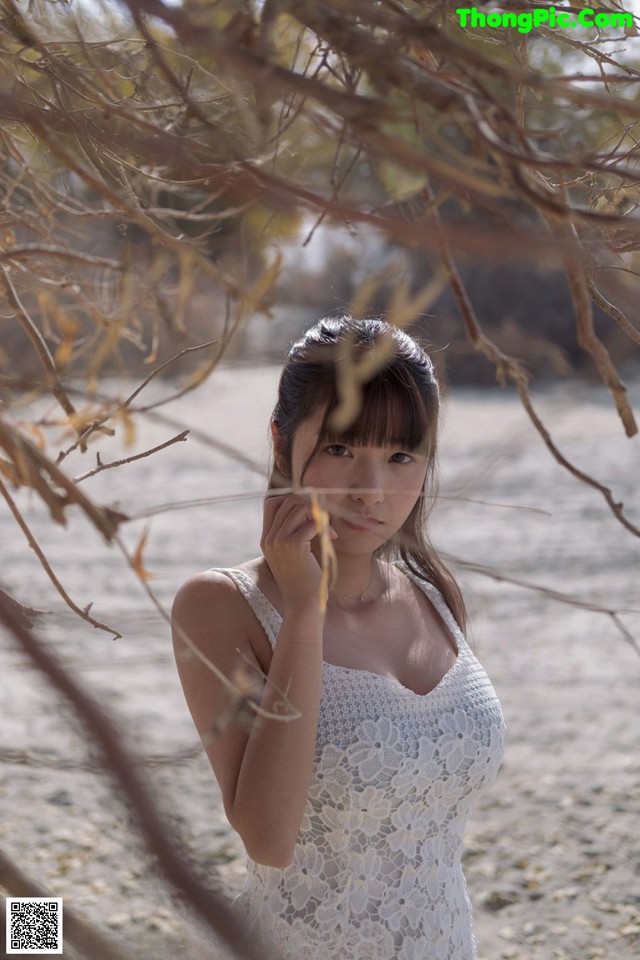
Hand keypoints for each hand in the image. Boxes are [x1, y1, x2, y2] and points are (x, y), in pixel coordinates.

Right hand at [260, 494, 335, 611]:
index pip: (272, 503)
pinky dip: (325, 526)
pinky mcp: (294, 546)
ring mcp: (279, 541)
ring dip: (319, 515)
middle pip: (288, 502)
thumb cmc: (303, 581)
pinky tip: (332, 538)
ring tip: (328, 531)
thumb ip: (294, 533)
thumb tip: (310, 508)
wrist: (304, 604)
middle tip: (324, 522)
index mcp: (266, 539)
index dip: (291, 500)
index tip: (309, 513)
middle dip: (310, 507)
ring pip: (300, 508)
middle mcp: (269, 538)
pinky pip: (312, 522)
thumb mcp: (294, 554)